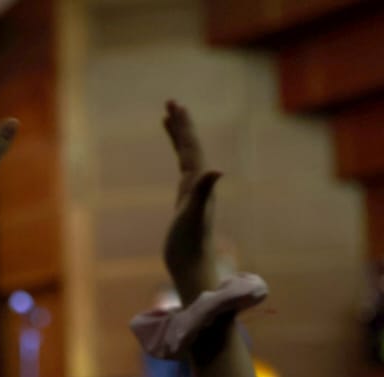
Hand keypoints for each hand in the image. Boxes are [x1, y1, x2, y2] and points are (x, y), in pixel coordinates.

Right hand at [162, 100, 222, 299]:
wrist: (193, 267)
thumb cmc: (189, 244)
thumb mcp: (193, 215)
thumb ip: (203, 191)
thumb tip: (215, 170)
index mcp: (197, 183)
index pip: (190, 148)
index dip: (183, 127)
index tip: (175, 106)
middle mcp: (198, 185)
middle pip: (189, 148)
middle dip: (181, 126)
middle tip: (171, 103)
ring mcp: (192, 194)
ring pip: (186, 158)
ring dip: (178, 139)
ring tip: (168, 120)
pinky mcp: (186, 204)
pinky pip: (182, 174)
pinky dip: (178, 161)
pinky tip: (178, 162)